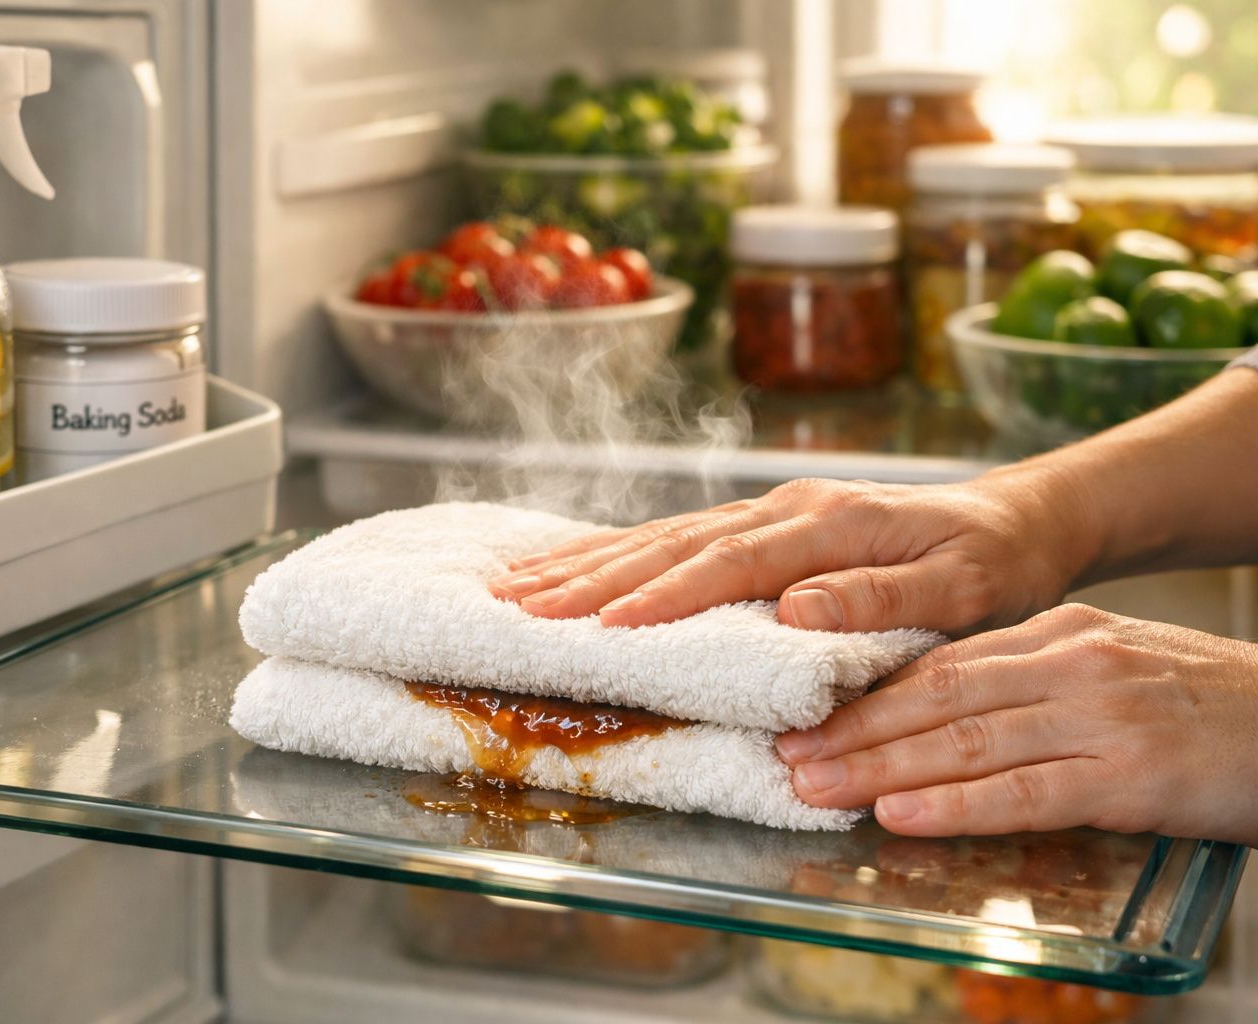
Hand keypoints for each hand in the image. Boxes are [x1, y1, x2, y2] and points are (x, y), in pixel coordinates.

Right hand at [488, 472, 1093, 634]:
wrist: (1018, 519)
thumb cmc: (993, 564)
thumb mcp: (963, 589)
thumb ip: (881, 597)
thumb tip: (797, 607)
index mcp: (827, 522)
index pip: (728, 562)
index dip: (663, 595)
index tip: (604, 625)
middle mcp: (785, 507)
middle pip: (672, 542)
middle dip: (590, 576)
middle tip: (516, 604)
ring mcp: (769, 510)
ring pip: (662, 535)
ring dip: (586, 561)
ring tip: (514, 584)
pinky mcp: (764, 523)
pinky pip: (678, 536)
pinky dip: (618, 552)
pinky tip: (574, 564)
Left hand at [775, 604, 1257, 844]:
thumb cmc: (1199, 704)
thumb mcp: (1106, 667)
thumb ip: (1027, 681)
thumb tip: (937, 711)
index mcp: (1056, 634)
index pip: (940, 663)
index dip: (866, 694)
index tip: (805, 715)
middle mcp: (1069, 663)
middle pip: (936, 697)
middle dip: (853, 729)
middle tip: (786, 754)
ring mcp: (1101, 716)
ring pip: (965, 741)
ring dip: (880, 767)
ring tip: (816, 785)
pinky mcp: (1132, 773)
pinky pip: (1025, 790)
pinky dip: (956, 803)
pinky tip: (901, 813)